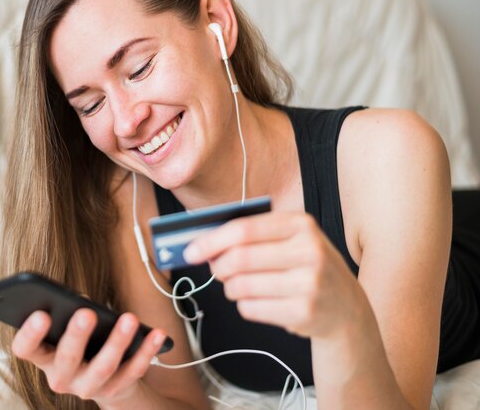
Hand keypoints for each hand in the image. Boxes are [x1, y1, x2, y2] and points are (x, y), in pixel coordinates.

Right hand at [11, 308, 166, 404]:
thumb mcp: (71, 329)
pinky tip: (157, 334)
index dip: (30, 334)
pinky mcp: (115, 390)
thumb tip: (82, 303)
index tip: (41, 314)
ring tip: (130, 319)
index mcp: (44, 357)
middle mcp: (62, 377)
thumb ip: (71, 314)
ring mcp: (88, 387)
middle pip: (67, 359)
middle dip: (77, 336)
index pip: (26, 350)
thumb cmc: (83, 344)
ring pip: (103, 368)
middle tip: (86, 314)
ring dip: (117, 342)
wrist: (106, 381)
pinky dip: (146, 351)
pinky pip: (133, 371)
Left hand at [184, 211, 368, 338]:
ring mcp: (309, 283)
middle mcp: (309, 250)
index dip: (211, 240)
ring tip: (239, 286)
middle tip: (216, 270)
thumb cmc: (303, 265)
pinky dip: (244, 305)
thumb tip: (202, 242)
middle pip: (240, 258)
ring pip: (242, 285)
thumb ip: (252, 235)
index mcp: (301, 224)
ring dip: (230, 288)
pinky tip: (258, 301)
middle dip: (219, 266)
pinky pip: (251, 308)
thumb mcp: (289, 239)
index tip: (190, 250)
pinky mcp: (304, 312)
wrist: (344, 305)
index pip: (244, 229)